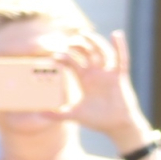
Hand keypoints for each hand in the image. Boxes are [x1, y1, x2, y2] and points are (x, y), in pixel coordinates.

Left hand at [50, 29, 151, 150]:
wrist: (117, 125)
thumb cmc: (98, 119)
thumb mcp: (75, 115)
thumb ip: (57, 115)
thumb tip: (39, 115)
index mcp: (86, 80)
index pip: (73, 64)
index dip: (65, 58)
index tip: (54, 55)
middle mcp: (96, 74)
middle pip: (87, 54)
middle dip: (78, 46)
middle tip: (69, 41)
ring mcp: (108, 74)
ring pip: (101, 53)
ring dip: (94, 42)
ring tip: (85, 34)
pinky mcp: (119, 77)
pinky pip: (121, 59)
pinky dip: (120, 46)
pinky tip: (116, 34)